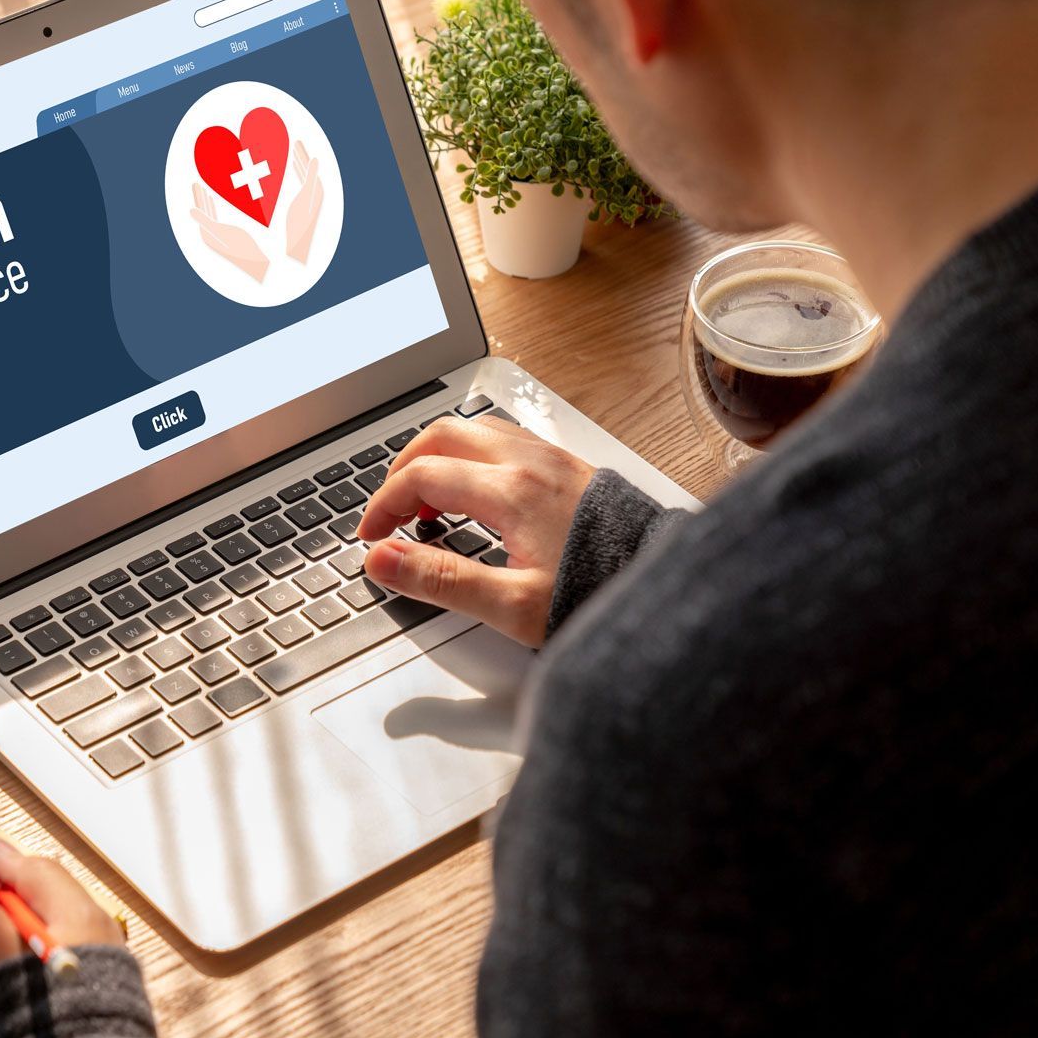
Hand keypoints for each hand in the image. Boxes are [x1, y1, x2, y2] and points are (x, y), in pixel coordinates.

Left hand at [190, 183, 268, 280]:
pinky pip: (214, 216)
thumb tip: (191, 210)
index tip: (196, 183)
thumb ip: (205, 221)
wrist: (255, 263)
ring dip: (205, 202)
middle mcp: (210, 234)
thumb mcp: (222, 233)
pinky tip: (212, 202)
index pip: (201, 211)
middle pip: (203, 212)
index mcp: (207, 233)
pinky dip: (211, 208)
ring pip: (208, 213)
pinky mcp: (224, 234)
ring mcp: (217, 234)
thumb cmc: (241, 248)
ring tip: (203, 191)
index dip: (198, 197)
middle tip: (196, 184)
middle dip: (200, 197)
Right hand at [284, 138, 323, 263]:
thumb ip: (310, 178)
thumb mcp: (305, 199)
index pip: (310, 168)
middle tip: (295, 144)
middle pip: (308, 171)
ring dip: (298, 166)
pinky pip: (300, 185)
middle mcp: (315, 194)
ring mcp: (309, 200)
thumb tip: (315, 159)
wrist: (297, 246)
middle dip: (301, 157)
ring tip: (294, 157)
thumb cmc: (300, 225)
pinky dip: (296, 177)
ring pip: (303, 178)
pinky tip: (291, 176)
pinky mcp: (303, 206)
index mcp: (316, 190)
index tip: (296, 142)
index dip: (302, 154)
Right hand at [357, 416, 594, 646]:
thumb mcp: (512, 606)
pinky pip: (505, 441)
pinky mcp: (569, 467)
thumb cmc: (599, 597)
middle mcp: (531, 463)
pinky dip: (473, 458)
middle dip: (404, 470)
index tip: (371, 538)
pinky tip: (475, 496)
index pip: (422, 476)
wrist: (666, 593)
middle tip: (388, 513)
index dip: (383, 506)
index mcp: (512, 492)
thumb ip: (442, 580)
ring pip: (475, 431)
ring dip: (439, 459)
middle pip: (443, 436)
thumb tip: (384, 560)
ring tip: (427, 506)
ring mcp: (552, 460)